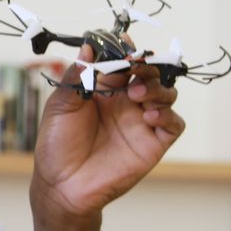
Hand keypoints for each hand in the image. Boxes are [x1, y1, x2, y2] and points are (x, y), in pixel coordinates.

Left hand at [31, 44, 184, 220]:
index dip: (125, 51)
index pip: (123, 62)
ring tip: (135, 95)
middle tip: (133, 68)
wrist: (62, 186)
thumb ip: (77, 77)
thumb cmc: (56, 146)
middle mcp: (125, 103)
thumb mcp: (61, 106)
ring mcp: (140, 122)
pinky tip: (147, 115)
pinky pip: (173, 123)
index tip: (124, 44)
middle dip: (145, 66)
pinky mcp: (152, 143)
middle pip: (149, 74)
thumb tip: (88, 47)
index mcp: (103, 90)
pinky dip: (167, 114)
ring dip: (156, 88)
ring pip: (166, 93)